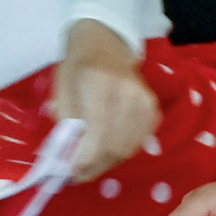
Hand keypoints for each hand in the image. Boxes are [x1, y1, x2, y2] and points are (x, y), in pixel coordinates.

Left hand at [52, 17, 160, 182]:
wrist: (105, 42)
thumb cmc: (77, 66)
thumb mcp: (61, 92)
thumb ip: (66, 127)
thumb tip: (71, 161)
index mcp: (98, 84)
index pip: (97, 135)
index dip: (84, 161)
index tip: (70, 173)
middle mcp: (127, 93)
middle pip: (115, 147)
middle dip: (95, 166)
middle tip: (79, 172)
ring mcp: (145, 100)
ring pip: (129, 149)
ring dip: (108, 161)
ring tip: (92, 159)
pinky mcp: (153, 108)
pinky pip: (139, 141)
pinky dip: (122, 150)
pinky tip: (108, 145)